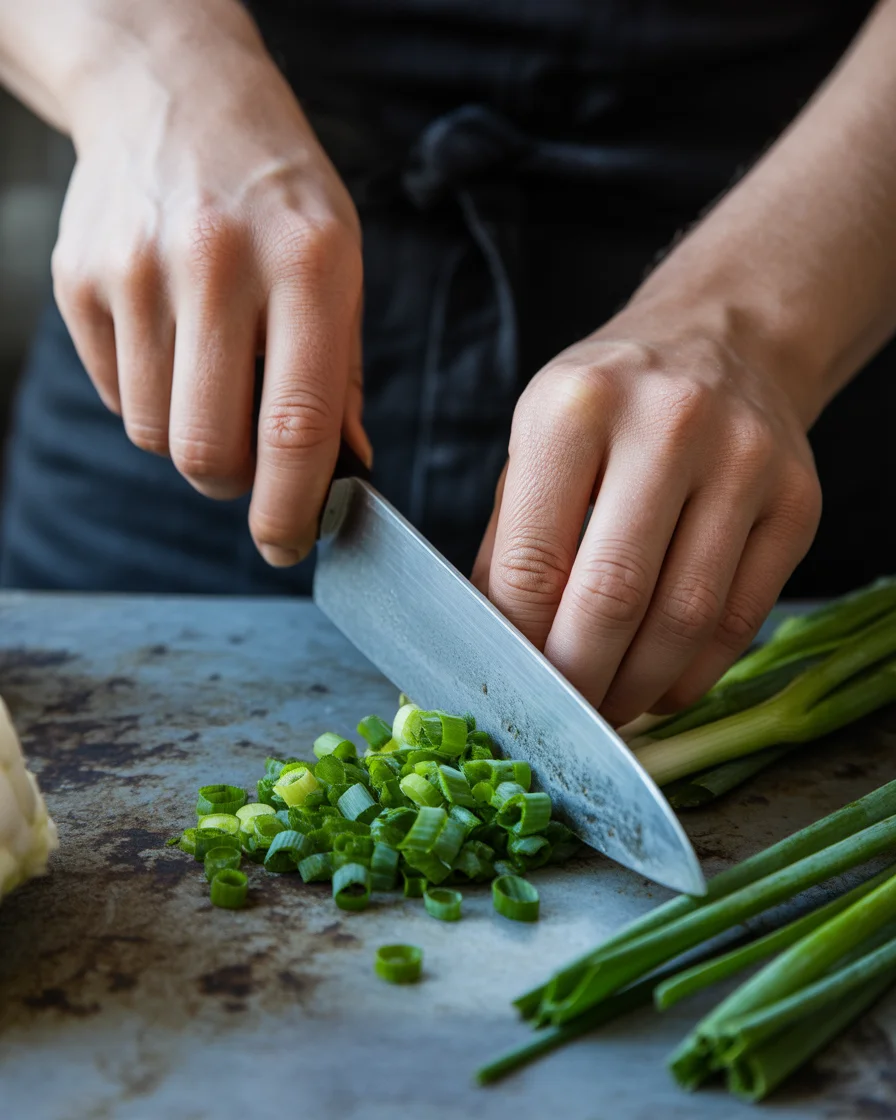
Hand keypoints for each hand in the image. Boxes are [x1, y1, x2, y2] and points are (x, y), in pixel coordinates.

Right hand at [50, 1, 367, 564]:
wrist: (174, 94)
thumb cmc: (277, 193)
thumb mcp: (341, 261)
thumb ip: (343, 373)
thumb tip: (343, 471)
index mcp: (306, 263)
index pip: (297, 425)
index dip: (293, 507)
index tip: (289, 544)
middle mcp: (216, 263)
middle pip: (209, 450)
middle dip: (234, 483)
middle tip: (253, 462)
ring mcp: (136, 269)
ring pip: (158, 434)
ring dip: (193, 435)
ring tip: (215, 373)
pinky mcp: (79, 279)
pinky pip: (119, 395)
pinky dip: (153, 396)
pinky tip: (173, 339)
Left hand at [472, 299, 821, 724]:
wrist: (725, 340)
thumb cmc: (611, 403)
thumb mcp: (537, 441)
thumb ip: (509, 542)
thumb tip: (489, 647)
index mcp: (575, 407)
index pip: (532, 560)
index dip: (517, 644)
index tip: (506, 684)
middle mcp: (667, 424)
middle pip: (612, 596)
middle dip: (577, 680)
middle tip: (557, 718)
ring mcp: (743, 462)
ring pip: (684, 618)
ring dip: (637, 689)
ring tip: (606, 710)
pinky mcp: (796, 502)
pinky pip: (740, 619)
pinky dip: (693, 674)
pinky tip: (661, 687)